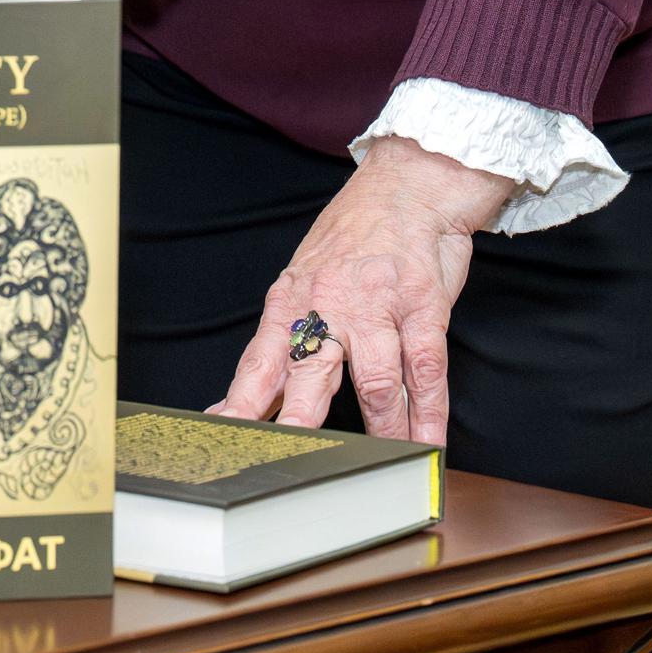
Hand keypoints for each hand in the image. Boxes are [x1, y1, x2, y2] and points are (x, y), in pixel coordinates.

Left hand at [211, 137, 514, 444]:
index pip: (260, 360)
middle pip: (309, 374)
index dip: (242, 401)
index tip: (223, 433)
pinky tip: (427, 443)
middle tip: (286, 460)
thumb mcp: (307, 276)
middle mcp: (329, 306)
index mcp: (291, 300)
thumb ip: (290, 331)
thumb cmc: (356, 234)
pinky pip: (425, 372)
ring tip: (380, 468)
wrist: (409, 184)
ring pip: (374, 383)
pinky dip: (428, 415)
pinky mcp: (423, 309)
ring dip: (380, 432)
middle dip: (297, 422)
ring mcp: (378, 309)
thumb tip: (264, 387)